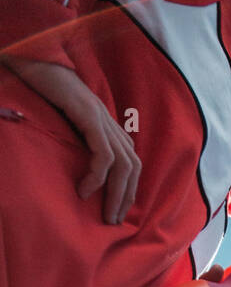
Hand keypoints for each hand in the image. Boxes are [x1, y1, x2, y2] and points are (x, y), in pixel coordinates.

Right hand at [1, 57, 139, 223]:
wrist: (40, 64)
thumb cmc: (50, 95)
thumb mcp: (70, 125)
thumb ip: (82, 144)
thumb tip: (81, 173)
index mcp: (110, 127)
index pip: (132, 164)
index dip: (129, 191)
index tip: (118, 212)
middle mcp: (111, 125)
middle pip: (133, 168)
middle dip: (126, 198)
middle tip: (113, 221)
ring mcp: (103, 120)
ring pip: (123, 165)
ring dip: (116, 194)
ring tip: (105, 215)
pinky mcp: (90, 118)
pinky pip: (103, 155)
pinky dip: (97, 176)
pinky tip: (84, 190)